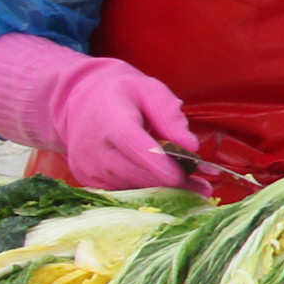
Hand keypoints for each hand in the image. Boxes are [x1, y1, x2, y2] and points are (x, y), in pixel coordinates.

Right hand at [52, 57, 199, 190]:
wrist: (80, 101)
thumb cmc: (122, 93)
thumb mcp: (150, 90)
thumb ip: (170, 116)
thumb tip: (192, 146)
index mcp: (113, 123)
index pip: (141, 152)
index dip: (168, 168)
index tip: (196, 174)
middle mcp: (96, 150)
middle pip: (139, 176)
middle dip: (173, 184)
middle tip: (204, 187)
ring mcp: (89, 168)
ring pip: (131, 189)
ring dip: (162, 191)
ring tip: (191, 187)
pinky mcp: (88, 180)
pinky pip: (120, 193)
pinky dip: (145, 192)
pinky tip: (164, 186)